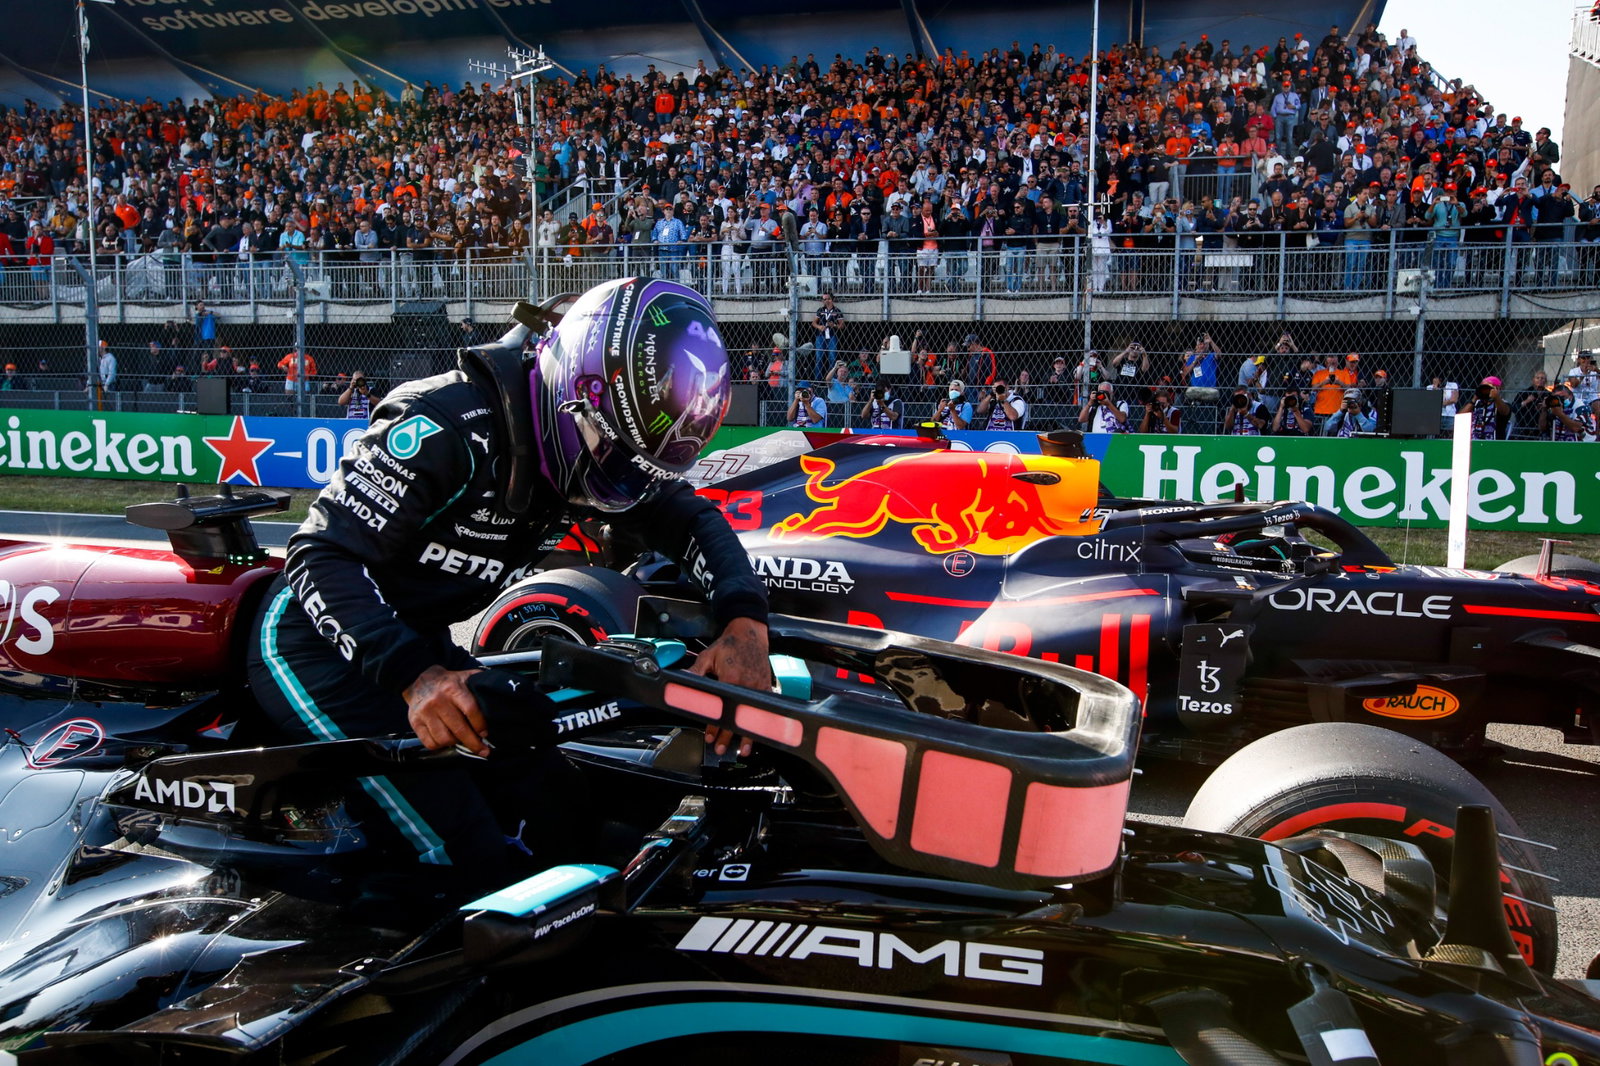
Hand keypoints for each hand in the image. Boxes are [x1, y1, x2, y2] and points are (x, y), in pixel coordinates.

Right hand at [404, 665, 487, 754]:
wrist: (419, 679)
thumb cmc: (447, 682)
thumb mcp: (466, 677)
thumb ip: (481, 684)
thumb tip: (503, 693)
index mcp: (453, 689)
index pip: (471, 710)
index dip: (480, 725)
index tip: (486, 734)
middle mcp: (438, 701)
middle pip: (459, 729)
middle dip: (474, 743)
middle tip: (483, 750)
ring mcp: (425, 713)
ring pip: (445, 739)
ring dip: (456, 743)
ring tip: (461, 740)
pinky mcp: (415, 722)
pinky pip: (430, 743)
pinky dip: (440, 745)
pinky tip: (447, 740)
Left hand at [691, 617, 770, 756]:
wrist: (750, 633)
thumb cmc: (730, 644)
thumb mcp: (708, 656)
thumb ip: (696, 672)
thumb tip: (682, 682)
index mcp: (731, 679)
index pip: (721, 709)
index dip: (714, 725)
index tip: (710, 736)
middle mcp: (746, 686)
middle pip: (736, 718)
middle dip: (728, 736)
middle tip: (721, 749)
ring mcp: (758, 687)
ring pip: (752, 716)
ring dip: (747, 735)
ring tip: (744, 749)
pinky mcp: (765, 686)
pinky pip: (763, 709)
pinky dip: (759, 722)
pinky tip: (758, 732)